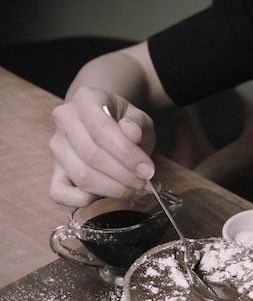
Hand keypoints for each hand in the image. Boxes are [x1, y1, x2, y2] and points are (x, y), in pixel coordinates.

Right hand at [49, 87, 156, 206]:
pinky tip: (105, 195)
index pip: (102, 131)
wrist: (105, 122)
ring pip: (81, 176)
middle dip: (124, 176)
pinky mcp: (55, 171)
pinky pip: (60, 194)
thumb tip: (133, 133)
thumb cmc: (123, 122)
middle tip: (146, 184)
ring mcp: (57, 147)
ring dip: (113, 189)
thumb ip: (139, 124)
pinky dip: (84, 200)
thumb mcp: (138, 117)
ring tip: (135, 190)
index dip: (128, 156)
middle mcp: (64, 120)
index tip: (148, 171)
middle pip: (92, 156)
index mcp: (85, 100)